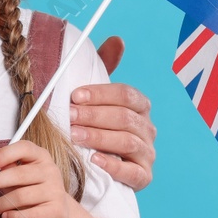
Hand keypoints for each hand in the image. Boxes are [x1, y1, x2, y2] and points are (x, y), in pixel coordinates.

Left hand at [0, 140, 77, 217]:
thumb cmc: (34, 190)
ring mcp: (55, 191)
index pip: (24, 148)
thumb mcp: (21, 176)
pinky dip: (13, 216)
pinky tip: (5, 216)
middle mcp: (50, 171)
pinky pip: (29, 215)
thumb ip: (8, 170)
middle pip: (19, 174)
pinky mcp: (55, 211)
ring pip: (21, 196)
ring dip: (0, 203)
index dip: (5, 154)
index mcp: (41, 156)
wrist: (59, 213)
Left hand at [70, 40, 156, 187]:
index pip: (126, 94)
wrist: (98, 164)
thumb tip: (117, 40)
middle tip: (69, 116)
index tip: (75, 96)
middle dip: (94, 115)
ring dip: (99, 137)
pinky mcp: (143, 177)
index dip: (100, 94)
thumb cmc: (96, 124)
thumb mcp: (98, 97)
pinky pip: (133, 172)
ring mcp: (147, 153)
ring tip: (75, 136)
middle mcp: (147, 128)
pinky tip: (94, 160)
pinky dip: (113, 165)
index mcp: (140, 106)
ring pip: (127, 141)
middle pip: (125, 117)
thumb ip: (104, 68)